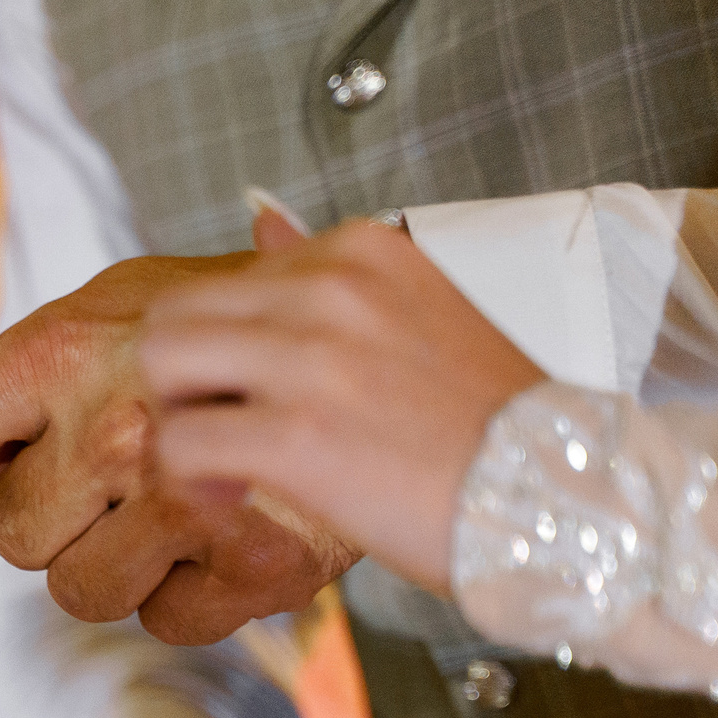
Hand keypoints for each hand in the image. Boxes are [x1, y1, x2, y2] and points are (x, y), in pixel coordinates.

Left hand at [0, 256, 359, 644]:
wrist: (402, 353)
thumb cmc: (247, 324)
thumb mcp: (128, 309)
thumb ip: (18, 382)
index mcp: (70, 348)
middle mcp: (115, 427)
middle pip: (10, 538)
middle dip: (54, 517)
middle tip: (120, 470)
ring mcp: (187, 504)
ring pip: (81, 592)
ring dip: (120, 562)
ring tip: (179, 500)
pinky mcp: (251, 569)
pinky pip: (165, 620)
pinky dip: (191, 590)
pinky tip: (228, 529)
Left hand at [138, 220, 543, 591]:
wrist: (557, 494)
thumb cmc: (484, 422)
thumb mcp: (414, 309)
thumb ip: (326, 269)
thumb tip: (259, 217)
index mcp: (357, 252)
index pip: (227, 280)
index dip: (223, 349)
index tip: (258, 398)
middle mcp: (330, 289)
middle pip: (174, 314)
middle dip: (179, 380)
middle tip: (215, 432)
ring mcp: (311, 360)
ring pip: (160, 367)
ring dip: (176, 422)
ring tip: (219, 468)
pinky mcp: (297, 436)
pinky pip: (181, 444)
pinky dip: (187, 481)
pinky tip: (228, 500)